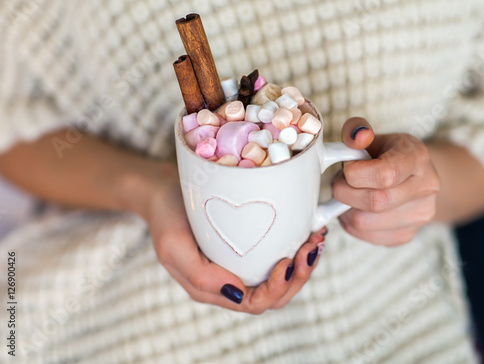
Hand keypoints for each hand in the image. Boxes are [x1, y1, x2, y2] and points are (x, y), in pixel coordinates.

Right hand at [143, 164, 326, 312]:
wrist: (162, 188)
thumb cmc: (166, 215)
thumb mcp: (173, 246)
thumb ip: (201, 276)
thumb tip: (238, 294)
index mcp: (213, 287)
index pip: (255, 303)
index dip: (277, 289)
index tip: (287, 260)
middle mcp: (229, 279)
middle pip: (274, 294)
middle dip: (298, 275)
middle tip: (312, 246)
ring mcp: (238, 262)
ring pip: (279, 277)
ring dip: (302, 262)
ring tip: (315, 238)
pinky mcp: (244, 244)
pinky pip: (274, 253)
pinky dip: (294, 245)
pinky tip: (306, 228)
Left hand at [332, 117, 439, 245]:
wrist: (412, 176)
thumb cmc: (386, 154)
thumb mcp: (373, 136)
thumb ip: (357, 131)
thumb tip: (357, 137)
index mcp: (418, 158)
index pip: (385, 175)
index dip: (355, 174)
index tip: (347, 168)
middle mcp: (426, 188)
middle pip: (375, 202)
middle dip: (345, 192)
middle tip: (339, 183)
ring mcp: (419, 215)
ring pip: (365, 223)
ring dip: (345, 209)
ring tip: (348, 195)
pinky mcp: (406, 235)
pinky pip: (366, 236)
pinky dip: (351, 224)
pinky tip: (355, 209)